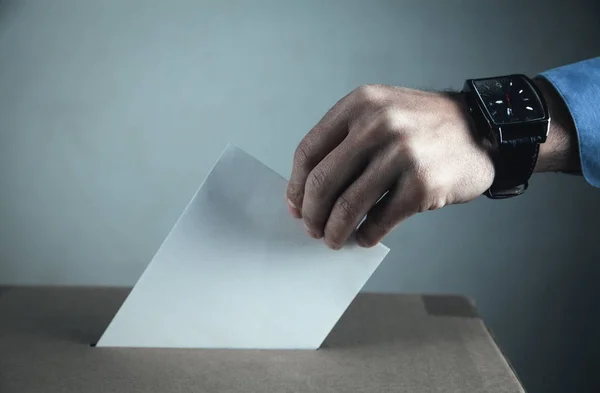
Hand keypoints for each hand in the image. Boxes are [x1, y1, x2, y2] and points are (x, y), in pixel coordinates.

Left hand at [285, 84, 494, 248]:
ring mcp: (401, 155)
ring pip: (347, 207)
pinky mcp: (422, 185)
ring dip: (334, 231)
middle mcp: (378, 125)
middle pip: (322, 182)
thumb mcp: (380, 112)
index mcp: (359, 105)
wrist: (481, 130)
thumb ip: (344, 141)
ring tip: (334, 239)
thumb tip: (308, 191)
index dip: (295, 186)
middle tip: (312, 229)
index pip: (308, 152)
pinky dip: (366, 235)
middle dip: (311, 214)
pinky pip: (379, 221)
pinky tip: (364, 237)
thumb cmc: (422, 127)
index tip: (295, 207)